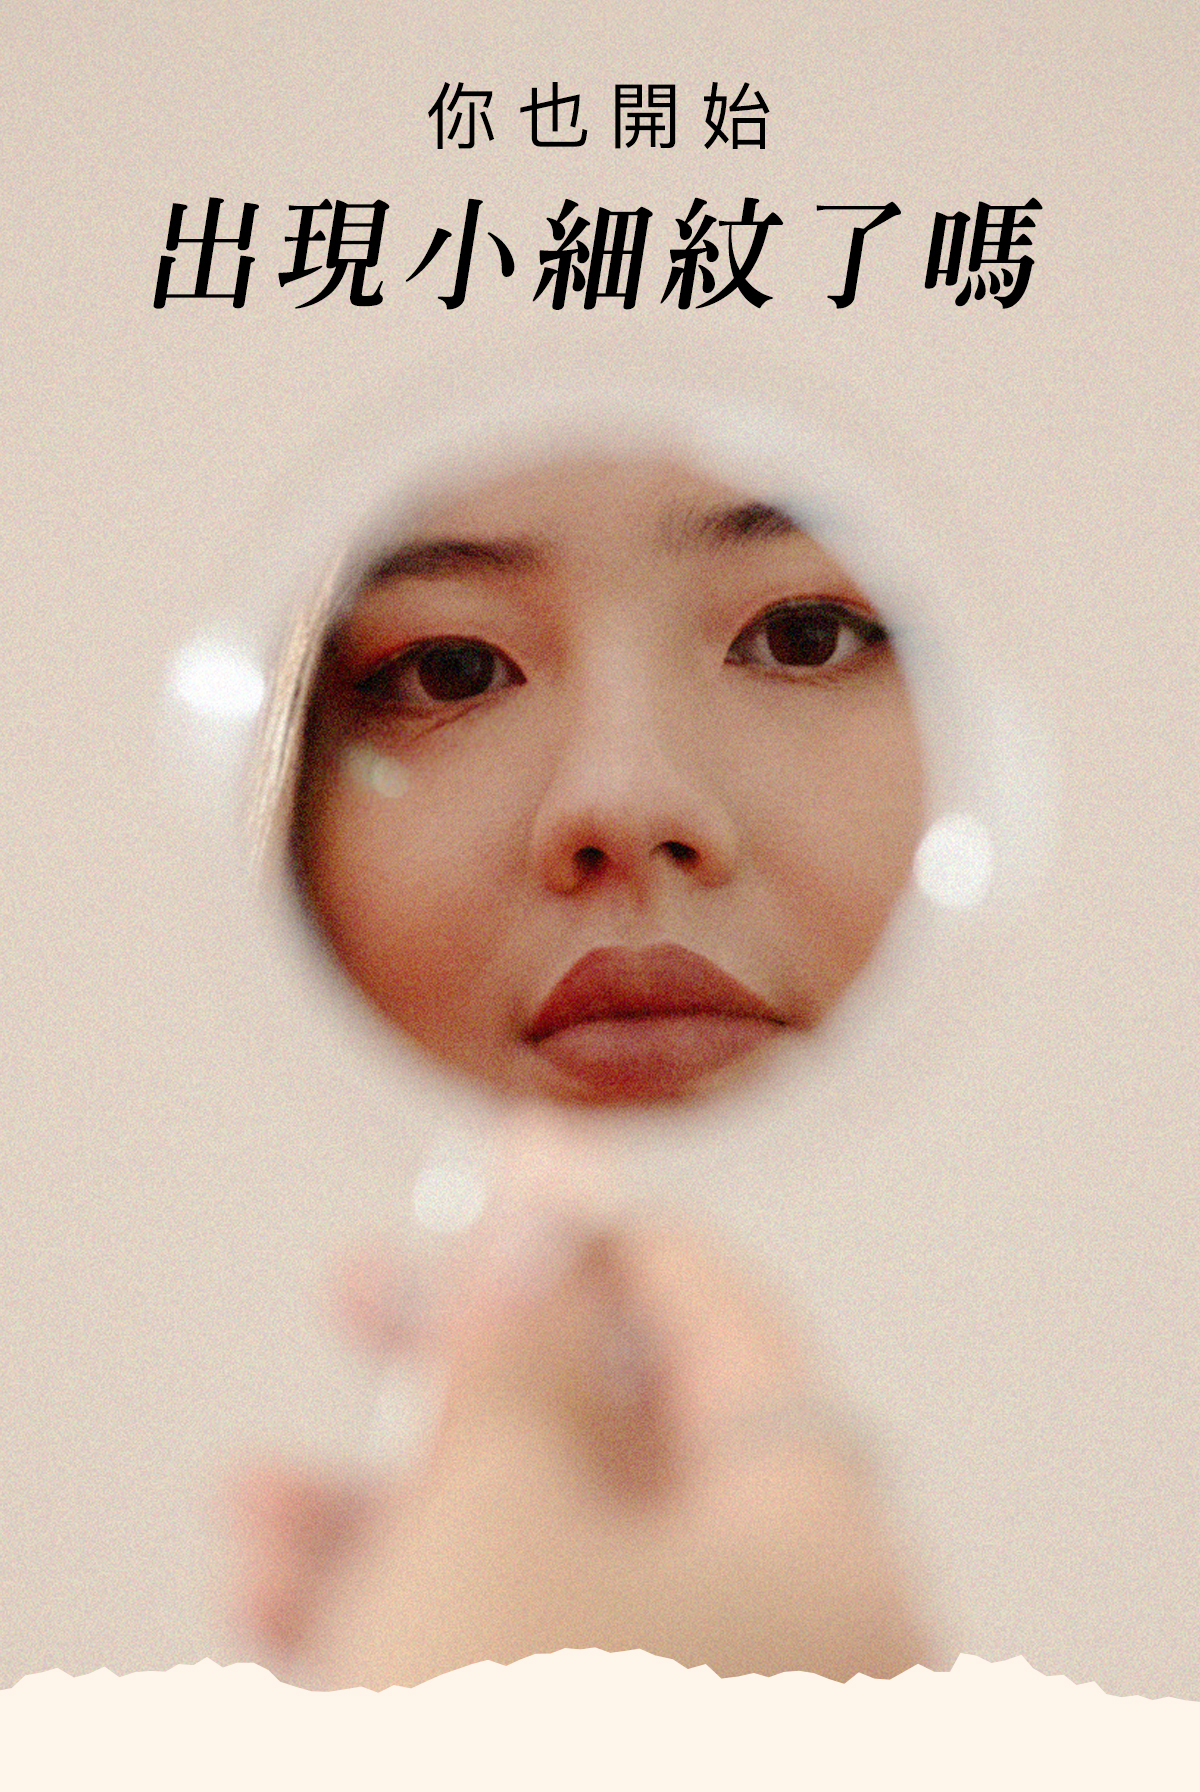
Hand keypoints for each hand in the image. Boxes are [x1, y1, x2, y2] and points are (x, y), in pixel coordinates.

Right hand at [230, 1215, 935, 1688]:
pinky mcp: (597, 1765)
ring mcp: (694, 1722)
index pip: (722, 1323)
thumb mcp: (498, 1511)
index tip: (491, 1186)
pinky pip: (503, 1665)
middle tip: (358, 1303)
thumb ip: (518, 1338)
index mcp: (816, 1544)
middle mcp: (781, 1640)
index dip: (600, 1232)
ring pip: (535, 1567)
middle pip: (615, 1442)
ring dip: (386, 1520)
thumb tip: (545, 1184)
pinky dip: (399, 1623)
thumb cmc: (521, 1735)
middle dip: (457, 1379)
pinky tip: (279, 1599)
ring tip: (258, 1503)